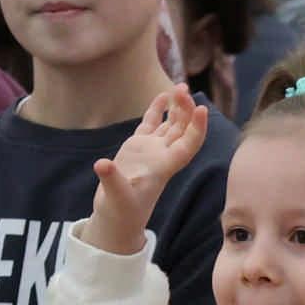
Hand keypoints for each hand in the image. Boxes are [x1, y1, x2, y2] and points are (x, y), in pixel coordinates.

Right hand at [86, 84, 208, 255]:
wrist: (116, 217)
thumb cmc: (121, 212)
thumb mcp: (116, 199)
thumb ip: (111, 180)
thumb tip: (102, 165)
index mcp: (163, 168)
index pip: (187, 146)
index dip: (197, 129)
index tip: (202, 110)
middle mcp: (162, 157)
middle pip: (181, 130)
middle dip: (185, 110)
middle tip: (183, 89)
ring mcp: (151, 150)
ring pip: (170, 124)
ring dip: (177, 107)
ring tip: (180, 86)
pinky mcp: (138, 147)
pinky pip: (152, 124)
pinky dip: (158, 109)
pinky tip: (164, 95)